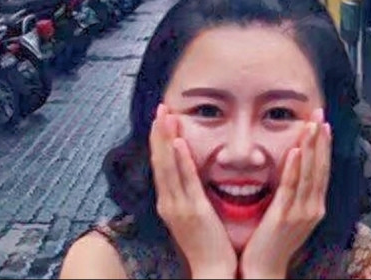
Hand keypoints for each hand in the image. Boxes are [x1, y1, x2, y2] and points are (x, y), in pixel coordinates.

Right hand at [149, 104, 237, 278]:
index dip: (158, 140)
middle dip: (158, 133)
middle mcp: (169, 202)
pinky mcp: (194, 211)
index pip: (160, 164)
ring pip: (168, 166)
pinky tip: (178, 143)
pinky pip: (186, 181)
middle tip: (160, 107)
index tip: (159, 118)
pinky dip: (180, 161)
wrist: (212, 272)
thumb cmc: (206, 243)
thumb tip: (189, 171)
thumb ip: (189, 193)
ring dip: (166, 139)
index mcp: (169, 202)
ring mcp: (179, 206)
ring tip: (165, 115)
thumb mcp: (192, 213)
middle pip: (159, 160)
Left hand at [240, 109, 331, 279]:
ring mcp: (300, 213)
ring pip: (308, 174)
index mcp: (315, 207)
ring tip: (312, 125)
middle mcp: (312, 208)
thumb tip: (294, 168)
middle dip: (321, 139)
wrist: (264, 271)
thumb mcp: (291, 215)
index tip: (324, 123)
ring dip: (310, 147)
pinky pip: (290, 187)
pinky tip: (295, 151)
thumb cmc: (273, 243)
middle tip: (321, 115)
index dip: (324, 146)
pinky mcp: (283, 216)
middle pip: (320, 167)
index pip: (322, 170)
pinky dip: (294, 168)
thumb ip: (294, 193)